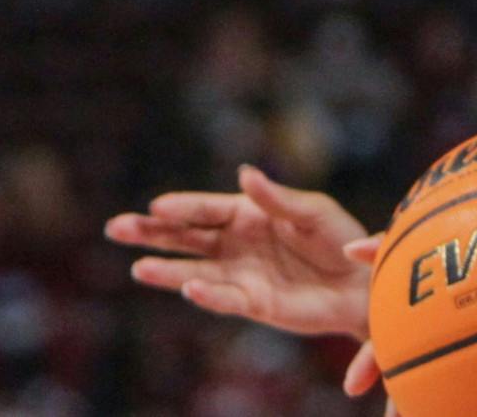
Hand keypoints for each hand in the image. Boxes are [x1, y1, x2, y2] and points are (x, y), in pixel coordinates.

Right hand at [107, 165, 373, 338]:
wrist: (359, 282)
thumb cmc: (338, 238)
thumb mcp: (312, 211)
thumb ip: (278, 198)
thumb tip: (244, 173)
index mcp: (248, 213)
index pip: (206, 209)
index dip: (181, 207)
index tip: (155, 206)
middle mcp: (236, 244)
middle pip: (186, 237)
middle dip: (152, 232)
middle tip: (116, 227)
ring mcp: (240, 274)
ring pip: (194, 271)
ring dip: (166, 270)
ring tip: (138, 268)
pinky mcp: (253, 303)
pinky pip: (224, 298)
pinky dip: (207, 294)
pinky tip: (190, 288)